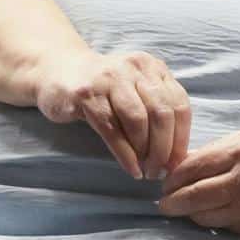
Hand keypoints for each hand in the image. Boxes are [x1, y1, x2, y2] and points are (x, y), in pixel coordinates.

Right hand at [34, 49, 190, 179]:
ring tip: (146, 170)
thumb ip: (157, 112)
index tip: (178, 162)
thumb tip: (178, 155)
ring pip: (138, 120)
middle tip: (160, 171)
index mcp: (153, 67)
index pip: (179, 104)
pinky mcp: (86, 95)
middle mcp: (134, 68)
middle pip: (161, 113)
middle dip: (164, 148)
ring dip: (145, 151)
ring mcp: (109, 79)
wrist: (58, 71)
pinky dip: (124, 154)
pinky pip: (111, 129)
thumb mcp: (136, 90)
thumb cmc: (104, 90)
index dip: (182, 137)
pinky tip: (131, 168)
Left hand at [158, 122, 239, 236]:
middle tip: (164, 205)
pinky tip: (217, 214)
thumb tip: (192, 162)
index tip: (165, 182)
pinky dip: (217, 221)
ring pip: (205, 217)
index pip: (193, 167)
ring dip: (191, 215)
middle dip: (171, 202)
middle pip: (191, 196)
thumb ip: (227, 147)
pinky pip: (227, 226)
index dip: (173, 177)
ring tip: (186, 211)